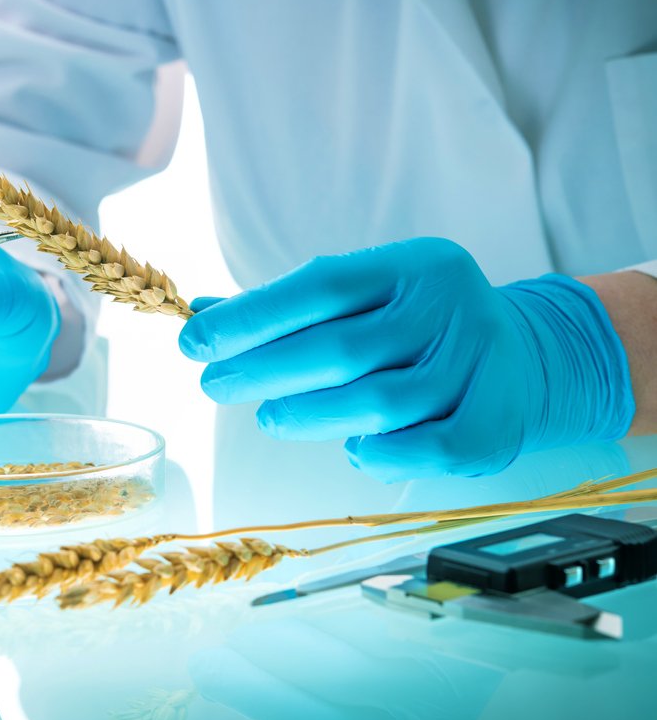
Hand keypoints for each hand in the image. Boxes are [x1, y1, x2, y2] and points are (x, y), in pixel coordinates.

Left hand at [179, 238, 633, 479]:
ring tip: (270, 418)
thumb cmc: (413, 328)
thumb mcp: (361, 299)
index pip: (319, 287)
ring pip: (380, 402)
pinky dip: (382, 454)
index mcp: (413, 265)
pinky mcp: (500, 422)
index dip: (250, 318)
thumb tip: (198, 312)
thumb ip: (286, 308)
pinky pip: (429, 448)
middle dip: (264, 371)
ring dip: (311, 416)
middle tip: (214, 386)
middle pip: (342, 349)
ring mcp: (482, 364)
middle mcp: (452, 306)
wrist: (525, 357)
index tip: (194, 342)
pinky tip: (351, 449)